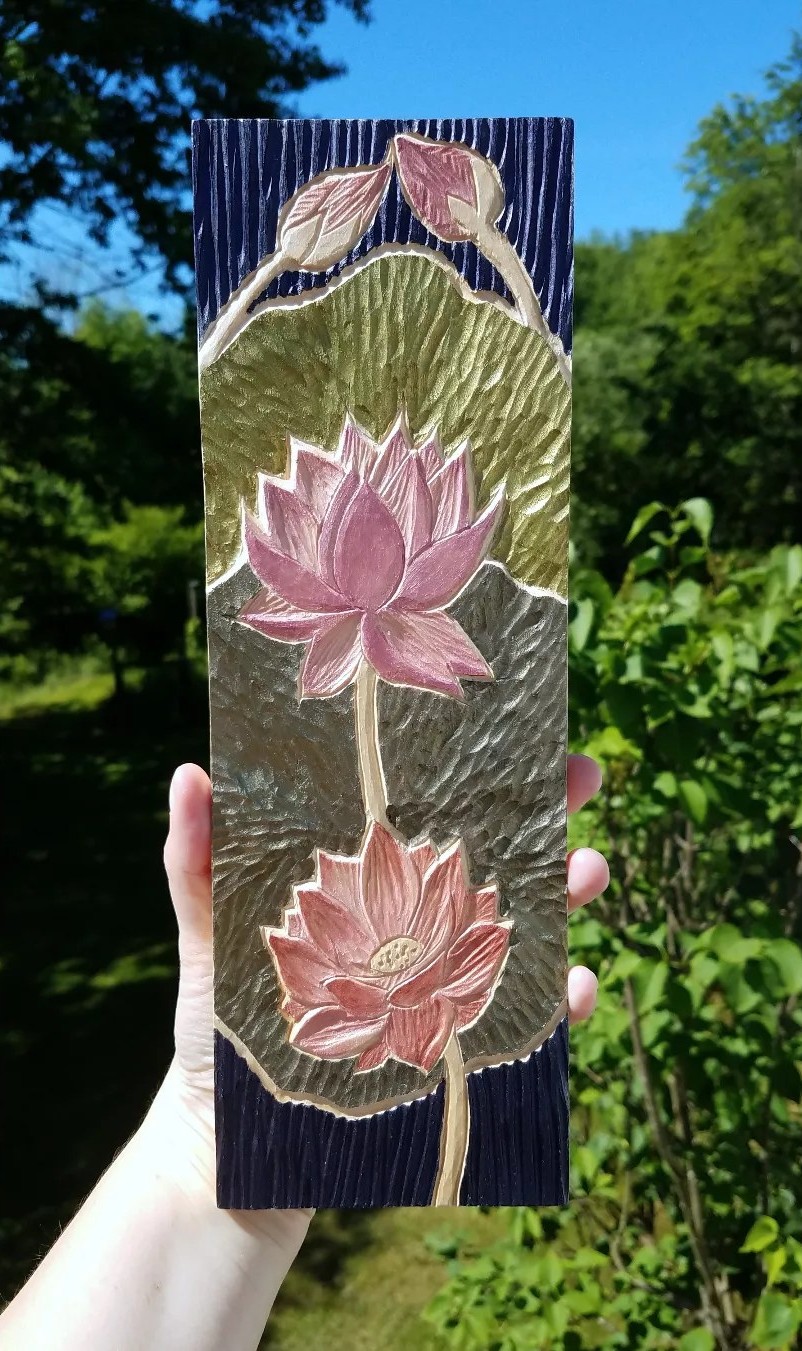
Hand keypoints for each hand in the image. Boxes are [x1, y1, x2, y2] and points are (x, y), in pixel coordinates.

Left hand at [161, 752, 606, 1162]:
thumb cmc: (216, 1026)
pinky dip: (566, 1004)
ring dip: (571, 895)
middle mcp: (419, 928)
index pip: (435, 815)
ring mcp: (446, 987)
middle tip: (584, 782)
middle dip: (552, 816)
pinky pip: (529, 1023)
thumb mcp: (206, 934)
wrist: (225, 1142)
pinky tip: (579, 987)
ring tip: (589, 872)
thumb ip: (196, 860)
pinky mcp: (461, 1052)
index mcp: (370, 887)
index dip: (483, 775)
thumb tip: (189, 771)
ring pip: (529, 929)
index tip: (532, 736)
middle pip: (499, 859)